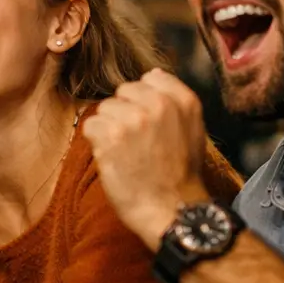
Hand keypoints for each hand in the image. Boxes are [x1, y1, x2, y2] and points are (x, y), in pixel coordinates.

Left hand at [81, 69, 211, 247]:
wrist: (171, 209)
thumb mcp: (193, 130)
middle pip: (123, 92)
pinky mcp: (111, 135)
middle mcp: (159, 104)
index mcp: (183, 100)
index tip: (149, 125)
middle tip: (136, 143)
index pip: (150, 78)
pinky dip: (96, 143)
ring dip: (108, 129)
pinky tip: (114, 159)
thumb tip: (151, 72)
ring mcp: (134, 118)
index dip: (143, 102)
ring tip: (126, 153)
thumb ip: (174, 99)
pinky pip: (90, 126)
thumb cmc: (180, 174)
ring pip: (105, 109)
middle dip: (124, 114)